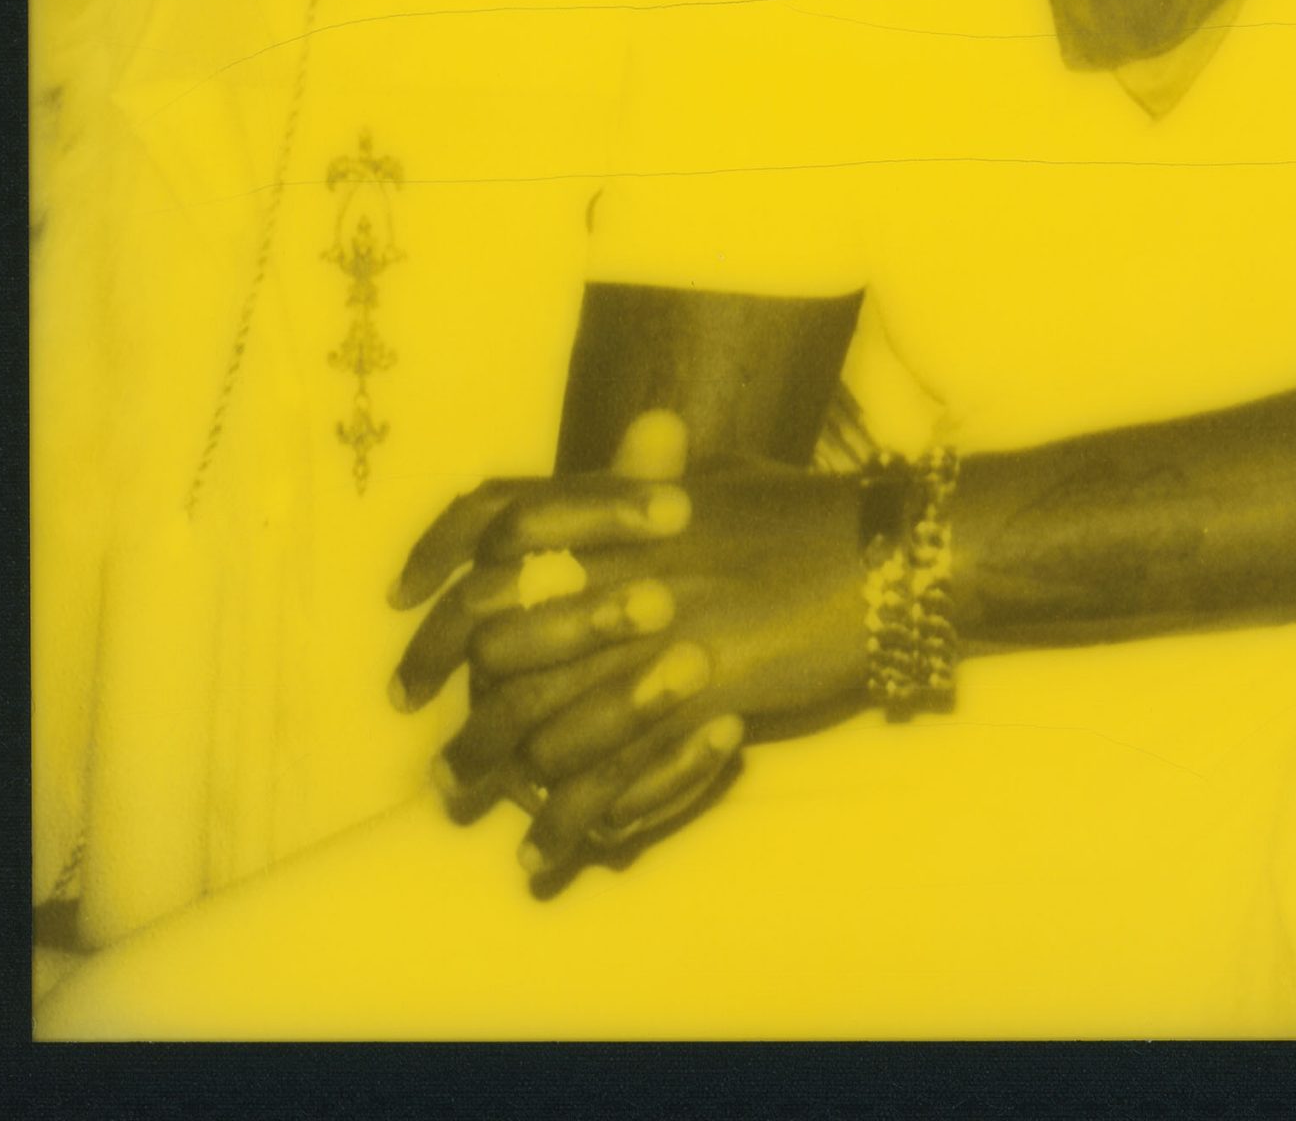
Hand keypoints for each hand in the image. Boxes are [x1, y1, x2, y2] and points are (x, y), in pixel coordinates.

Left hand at [391, 415, 870, 883]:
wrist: (892, 553)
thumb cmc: (809, 510)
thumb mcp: (723, 473)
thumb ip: (660, 472)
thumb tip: (633, 445)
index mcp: (625, 504)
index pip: (500, 514)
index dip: (436, 553)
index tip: (403, 601)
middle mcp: (626, 563)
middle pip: (498, 630)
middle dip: (449, 691)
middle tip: (432, 732)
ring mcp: (661, 632)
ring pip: (539, 712)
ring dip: (490, 765)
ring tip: (467, 801)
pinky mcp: (700, 695)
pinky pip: (611, 771)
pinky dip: (568, 820)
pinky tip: (545, 851)